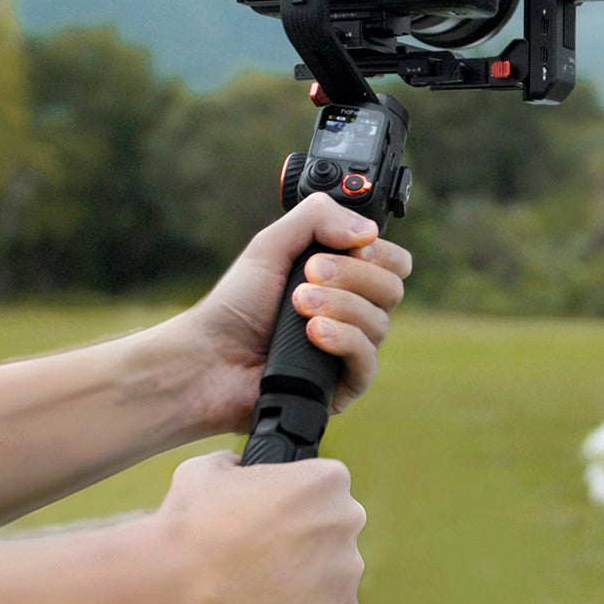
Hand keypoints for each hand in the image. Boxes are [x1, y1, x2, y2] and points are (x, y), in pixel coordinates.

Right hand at [157, 450, 366, 603]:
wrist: (178, 590)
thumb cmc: (190, 526)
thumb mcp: (205, 471)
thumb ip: (233, 465)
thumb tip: (236, 468)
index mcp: (327, 479)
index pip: (323, 490)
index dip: (292, 508)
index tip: (268, 524)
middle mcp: (348, 519)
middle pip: (333, 532)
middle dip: (303, 545)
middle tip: (262, 561)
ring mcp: (348, 569)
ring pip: (332, 575)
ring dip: (305, 583)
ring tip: (258, 593)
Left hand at [169, 193, 411, 434]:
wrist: (208, 356)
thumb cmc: (236, 304)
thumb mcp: (272, 244)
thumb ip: (318, 217)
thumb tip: (369, 231)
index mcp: (346, 279)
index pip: (394, 263)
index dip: (380, 252)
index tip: (353, 246)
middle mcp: (355, 313)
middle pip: (391, 289)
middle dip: (352, 276)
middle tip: (308, 275)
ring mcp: (351, 350)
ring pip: (379, 323)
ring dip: (339, 306)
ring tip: (298, 305)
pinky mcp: (343, 386)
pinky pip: (367, 361)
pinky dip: (343, 340)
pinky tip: (313, 333)